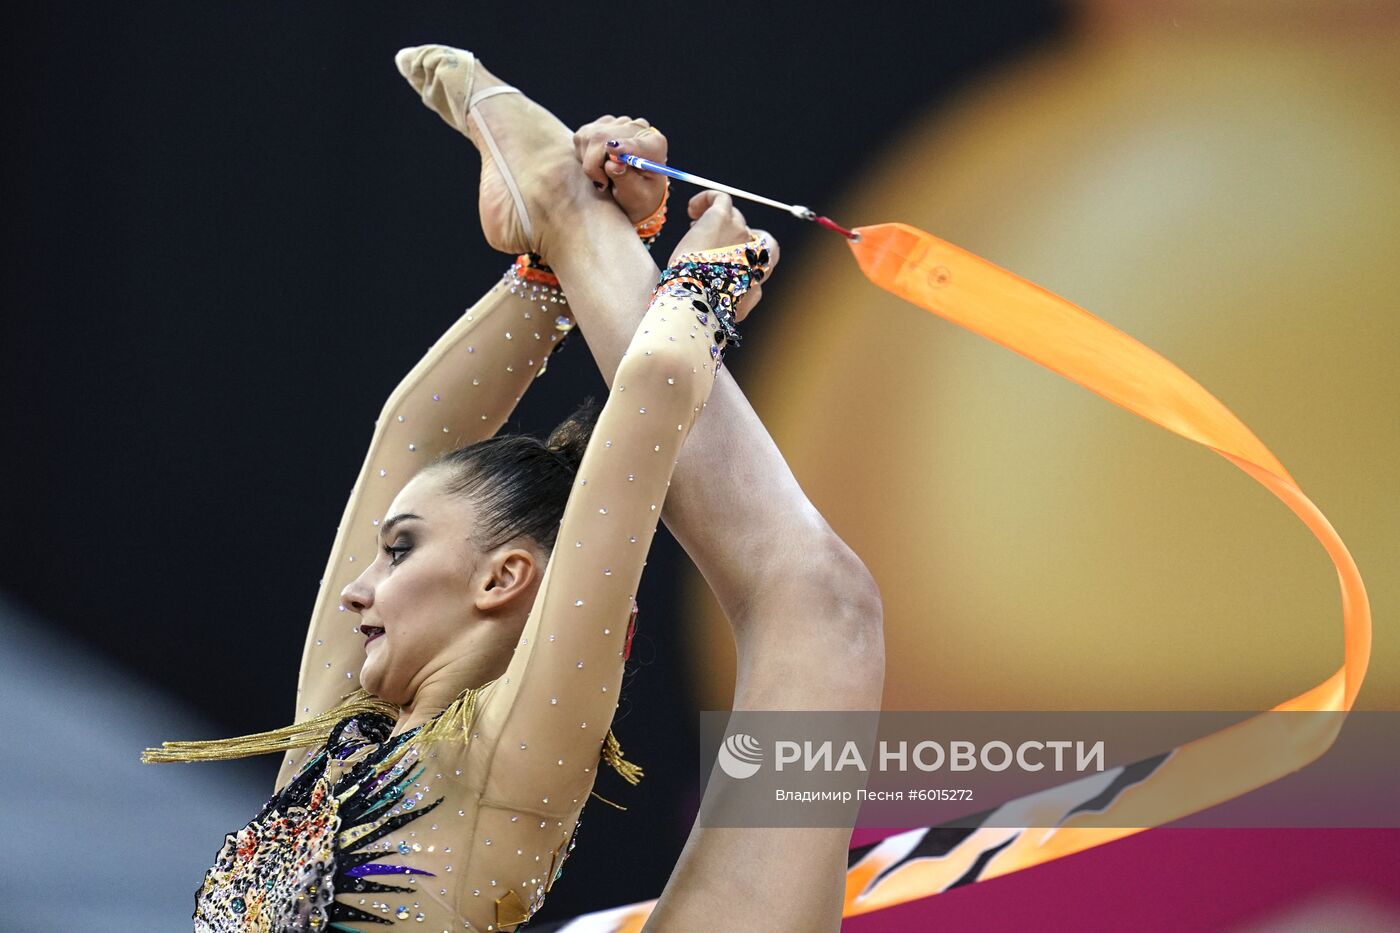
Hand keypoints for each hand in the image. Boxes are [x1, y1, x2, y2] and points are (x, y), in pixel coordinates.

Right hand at [572, 115, 667, 224]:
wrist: (637, 191)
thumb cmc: (640, 197)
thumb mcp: (636, 196)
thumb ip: (626, 180)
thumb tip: (612, 164)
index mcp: (654, 146)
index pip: (638, 144)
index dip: (624, 146)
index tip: (611, 149)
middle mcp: (638, 129)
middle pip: (603, 137)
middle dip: (594, 163)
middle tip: (602, 183)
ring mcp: (620, 123)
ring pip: (589, 136)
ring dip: (589, 160)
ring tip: (604, 176)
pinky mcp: (604, 123)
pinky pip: (582, 136)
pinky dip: (584, 154)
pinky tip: (598, 164)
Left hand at [670, 191, 778, 323]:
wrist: (695, 298)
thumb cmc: (707, 308)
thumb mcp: (728, 313)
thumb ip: (736, 304)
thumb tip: (734, 308)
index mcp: (756, 278)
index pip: (764, 257)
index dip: (745, 253)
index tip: (724, 257)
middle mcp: (754, 253)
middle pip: (747, 235)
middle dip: (729, 235)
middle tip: (707, 241)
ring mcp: (740, 233)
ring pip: (734, 216)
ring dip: (716, 219)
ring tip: (694, 224)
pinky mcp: (721, 218)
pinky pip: (720, 198)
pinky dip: (707, 199)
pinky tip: (692, 209)